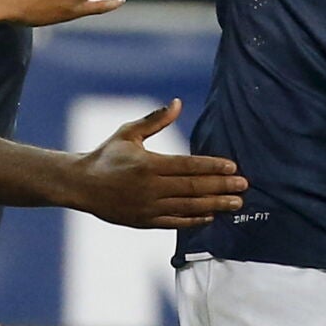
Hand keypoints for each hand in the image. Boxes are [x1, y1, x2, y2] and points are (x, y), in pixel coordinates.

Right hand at [70, 100, 247, 227]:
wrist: (81, 186)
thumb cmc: (106, 155)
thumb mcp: (128, 133)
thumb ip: (155, 120)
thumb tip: (178, 103)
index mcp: (148, 164)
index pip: (188, 166)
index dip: (212, 167)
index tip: (233, 166)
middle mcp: (150, 188)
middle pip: (193, 188)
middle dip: (221, 187)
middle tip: (244, 186)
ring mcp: (148, 207)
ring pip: (188, 207)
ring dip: (214, 205)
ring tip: (235, 203)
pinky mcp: (144, 221)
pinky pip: (175, 222)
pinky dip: (194, 220)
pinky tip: (211, 216)